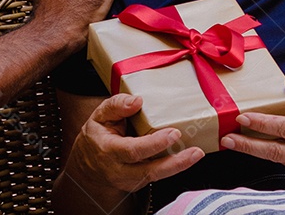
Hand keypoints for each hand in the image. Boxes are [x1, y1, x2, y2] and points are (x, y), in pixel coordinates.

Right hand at [62, 94, 203, 195]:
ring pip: (156, 177)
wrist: (88, 167)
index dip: (154, 144)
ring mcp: (130, 180)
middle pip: (149, 171)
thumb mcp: (99, 116)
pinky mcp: (139, 183)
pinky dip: (174, 168)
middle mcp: (120, 170)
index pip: (132, 150)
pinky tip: (189, 157)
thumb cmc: (97, 137)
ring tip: (196, 154)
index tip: (172, 133)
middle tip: (194, 151)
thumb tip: (138, 101)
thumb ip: (116, 105)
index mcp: (108, 150)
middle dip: (174, 163)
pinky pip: (158, 176)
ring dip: (179, 167)